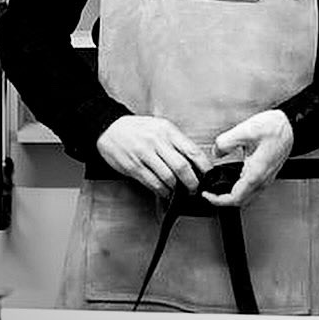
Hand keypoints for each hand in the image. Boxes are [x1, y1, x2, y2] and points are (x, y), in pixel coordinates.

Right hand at [96, 115, 210, 196]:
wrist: (110, 129)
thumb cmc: (137, 129)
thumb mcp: (160, 127)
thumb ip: (176, 142)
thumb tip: (194, 160)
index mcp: (168, 130)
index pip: (192, 150)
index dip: (203, 166)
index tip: (208, 175)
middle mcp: (157, 141)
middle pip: (181, 166)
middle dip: (191, 182)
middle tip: (195, 189)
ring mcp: (144, 154)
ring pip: (167, 177)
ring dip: (176, 189)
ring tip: (179, 192)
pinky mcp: (133, 166)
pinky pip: (152, 182)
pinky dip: (161, 191)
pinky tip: (165, 192)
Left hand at [204, 110, 293, 208]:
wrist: (293, 125)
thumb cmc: (275, 128)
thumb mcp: (246, 130)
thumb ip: (226, 141)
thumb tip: (216, 151)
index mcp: (255, 173)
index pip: (234, 199)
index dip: (217, 200)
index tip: (207, 195)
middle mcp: (262, 179)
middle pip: (240, 201)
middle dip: (223, 200)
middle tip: (211, 193)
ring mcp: (266, 177)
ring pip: (247, 196)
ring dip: (232, 195)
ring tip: (219, 186)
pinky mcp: (267, 173)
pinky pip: (252, 188)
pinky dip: (240, 188)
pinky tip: (234, 177)